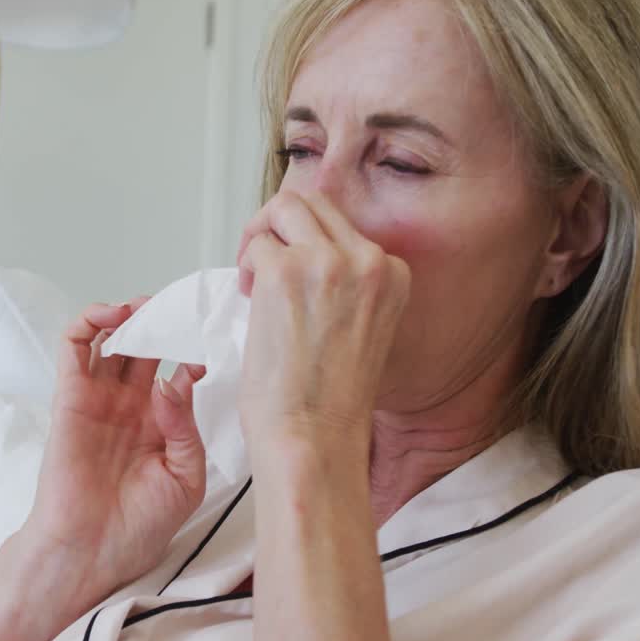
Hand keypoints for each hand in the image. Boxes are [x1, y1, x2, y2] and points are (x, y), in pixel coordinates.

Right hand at [21, 297, 207, 607]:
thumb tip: (174, 382)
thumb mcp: (186, 479)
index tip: (215, 339)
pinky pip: (74, 347)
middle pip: (147, 345)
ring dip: (128, 314)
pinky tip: (115, 316)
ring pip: (111, 338)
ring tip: (147, 307)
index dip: (196, 350)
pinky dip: (90, 321)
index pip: (180, 369)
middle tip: (182, 308)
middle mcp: (131, 405)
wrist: (93, 551)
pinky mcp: (70, 396)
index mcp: (161, 423)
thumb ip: (187, 429)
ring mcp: (100, 398)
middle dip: (164, 321)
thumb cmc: (139, 526)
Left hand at [236, 190, 410, 466]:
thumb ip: (346, 286)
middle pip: (314, 202)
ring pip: (285, 207)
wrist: (314, 438)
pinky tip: (251, 301)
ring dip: (261, 236)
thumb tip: (304, 255)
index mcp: (394, 274)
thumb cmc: (330, 400)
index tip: (297, 276)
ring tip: (253, 278)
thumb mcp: (362, 328)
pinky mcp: (285, 272)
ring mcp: (328, 262)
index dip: (310, 244)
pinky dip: (245, 266)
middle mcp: (368, 261)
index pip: (345, 226)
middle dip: (281, 225)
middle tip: (261, 263)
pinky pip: (256, 244)